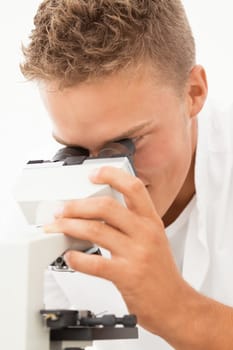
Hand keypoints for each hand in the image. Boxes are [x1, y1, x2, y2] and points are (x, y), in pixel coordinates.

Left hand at [44, 166, 189, 337]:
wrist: (175, 304)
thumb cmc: (161, 272)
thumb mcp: (154, 238)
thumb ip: (131, 222)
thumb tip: (98, 212)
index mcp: (151, 221)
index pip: (133, 187)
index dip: (112, 175)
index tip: (93, 174)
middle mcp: (145, 233)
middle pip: (107, 207)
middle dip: (78, 205)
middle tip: (63, 208)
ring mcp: (136, 254)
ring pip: (96, 230)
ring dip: (70, 227)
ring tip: (58, 227)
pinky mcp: (127, 276)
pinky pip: (95, 263)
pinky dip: (76, 258)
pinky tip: (70, 256)